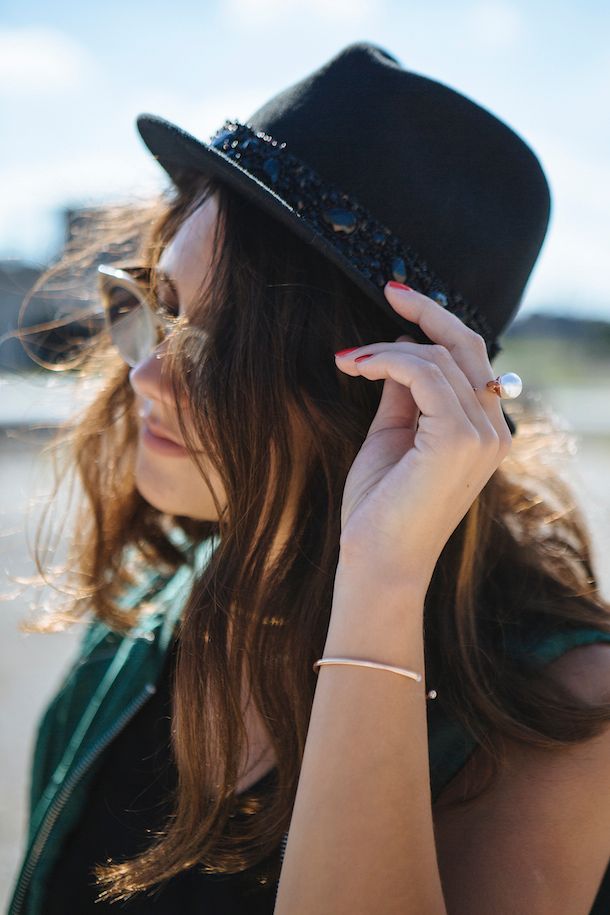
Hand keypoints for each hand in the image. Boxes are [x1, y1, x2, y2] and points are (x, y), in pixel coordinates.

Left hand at [335, 283, 511, 586]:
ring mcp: (483, 435)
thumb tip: (404, 346)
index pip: (472, 359)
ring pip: (438, 358)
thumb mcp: (393, 435)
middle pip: (467, 347)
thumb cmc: (381, 507)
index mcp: (485, 431)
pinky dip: (385, 359)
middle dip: (426, 312)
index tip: (401, 298)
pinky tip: (354, 366)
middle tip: (389, 290)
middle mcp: (495, 430)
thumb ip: (404, 392)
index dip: (439, 322)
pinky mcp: (459, 438)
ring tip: (348, 360)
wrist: (376, 561)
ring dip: (386, 348)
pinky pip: (422, 372)